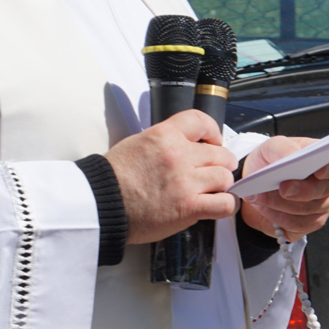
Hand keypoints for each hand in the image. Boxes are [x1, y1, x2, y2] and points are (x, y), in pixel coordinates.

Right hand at [107, 110, 237, 243]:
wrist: (101, 204)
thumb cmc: (113, 178)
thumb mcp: (136, 143)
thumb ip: (164, 142)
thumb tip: (183, 146)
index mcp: (164, 135)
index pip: (200, 121)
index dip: (213, 130)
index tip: (214, 140)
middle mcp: (178, 155)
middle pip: (219, 153)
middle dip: (221, 162)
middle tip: (217, 170)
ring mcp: (185, 182)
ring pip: (225, 177)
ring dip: (222, 184)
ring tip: (215, 190)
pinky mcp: (188, 207)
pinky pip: (224, 204)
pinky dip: (227, 205)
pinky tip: (221, 205)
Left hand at [239, 136, 328, 242]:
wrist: (255, 186)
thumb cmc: (269, 162)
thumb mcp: (271, 148)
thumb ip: (284, 148)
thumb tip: (293, 156)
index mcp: (323, 159)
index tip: (318, 171)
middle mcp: (327, 184)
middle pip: (323, 190)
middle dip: (302, 190)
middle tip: (282, 188)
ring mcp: (321, 206)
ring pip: (309, 210)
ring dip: (281, 204)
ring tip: (259, 196)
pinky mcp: (309, 224)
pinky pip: (299, 226)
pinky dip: (278, 217)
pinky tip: (265, 208)